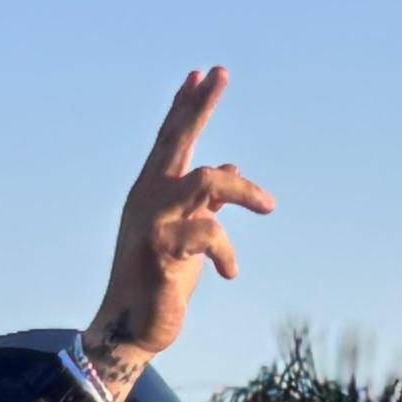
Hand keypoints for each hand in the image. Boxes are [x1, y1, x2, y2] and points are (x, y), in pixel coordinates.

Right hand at [80, 67, 275, 401]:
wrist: (131, 328)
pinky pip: (209, 235)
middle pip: (176, 141)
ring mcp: (152, 223)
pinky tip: (231, 273)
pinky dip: (228, 252)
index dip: (186, 106)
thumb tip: (231, 166)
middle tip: (220, 73)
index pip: (170, 140)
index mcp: (152, 192)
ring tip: (269, 206)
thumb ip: (206, 201)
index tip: (203, 73)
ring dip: (245, 190)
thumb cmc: (160, 282)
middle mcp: (147, 199)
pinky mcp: (162, 253)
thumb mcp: (187, 234)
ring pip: (207, 181)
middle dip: (199, 105)